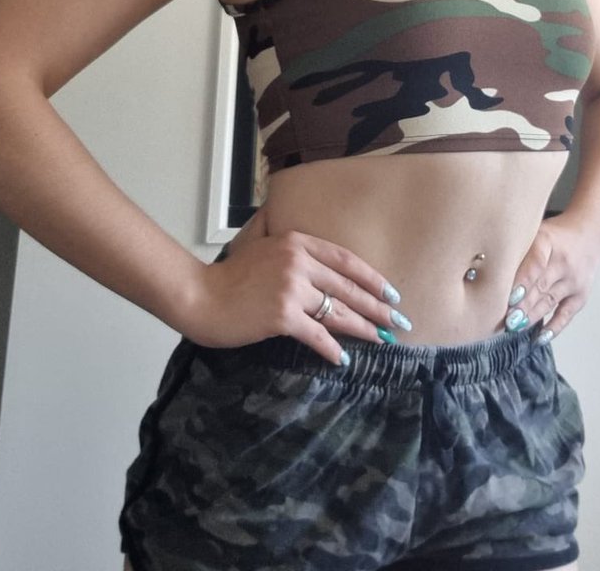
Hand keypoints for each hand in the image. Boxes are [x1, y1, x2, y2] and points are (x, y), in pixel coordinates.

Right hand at [181, 209, 408, 365]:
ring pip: (338, 311)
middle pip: (348, 287)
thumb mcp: (261, 245)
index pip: (346, 259)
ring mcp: (291, 289)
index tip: (391, 292)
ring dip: (364, 328)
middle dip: (378, 306)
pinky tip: (344, 359)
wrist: (200, 295)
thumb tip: (315, 256)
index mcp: (296, 241)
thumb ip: (288, 245)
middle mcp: (298, 262)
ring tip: (382, 340)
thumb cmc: (229, 275)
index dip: (372, 277)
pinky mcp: (282, 316)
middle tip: (399, 321)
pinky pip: (317, 334)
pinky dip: (333, 349)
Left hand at [503, 213, 599, 340]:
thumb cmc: (554, 234)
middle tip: (502, 318)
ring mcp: (573, 280)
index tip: (506, 296)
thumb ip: (517, 247)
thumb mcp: (534, 231)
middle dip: (520, 305)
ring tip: (513, 327)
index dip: (521, 281)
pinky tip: (539, 337)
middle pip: (539, 286)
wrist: (589, 233)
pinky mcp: (581, 295)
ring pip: (548, 302)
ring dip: (530, 316)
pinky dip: (553, 328)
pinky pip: (566, 314)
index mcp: (548, 241)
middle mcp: (563, 262)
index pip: (534, 263)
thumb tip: (490, 270)